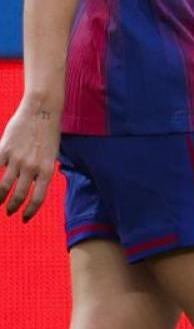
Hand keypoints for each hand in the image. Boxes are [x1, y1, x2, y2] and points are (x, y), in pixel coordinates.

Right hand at [0, 97, 60, 221]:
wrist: (42, 110)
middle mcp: (32, 167)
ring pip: (3, 187)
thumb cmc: (49, 132)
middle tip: (9, 211)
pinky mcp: (4, 151)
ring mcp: (17, 160)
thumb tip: (35, 185)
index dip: (30, 211)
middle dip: (12, 207)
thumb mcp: (52, 154)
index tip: (24, 218)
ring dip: (0, 198)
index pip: (38, 198)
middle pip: (18, 196)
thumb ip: (43, 170)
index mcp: (47, 169)